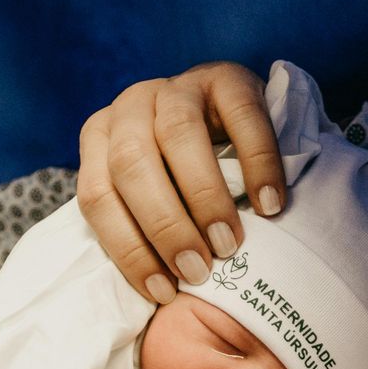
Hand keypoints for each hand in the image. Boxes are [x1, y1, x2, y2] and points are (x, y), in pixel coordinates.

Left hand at [77, 61, 286, 303]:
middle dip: (165, 226)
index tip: (164, 291)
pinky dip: (257, 165)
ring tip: (229, 244)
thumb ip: (143, 228)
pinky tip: (270, 204)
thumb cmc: (186, 180)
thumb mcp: (154, 198)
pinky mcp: (225, 76)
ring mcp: (176, 86)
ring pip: (178, 136)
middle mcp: (129, 106)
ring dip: (204, 198)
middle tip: (199, 270)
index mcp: (100, 140)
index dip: (128, 248)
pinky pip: (240, 117)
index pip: (97, 196)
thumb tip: (159, 292)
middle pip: (132, 165)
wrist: (232, 121)